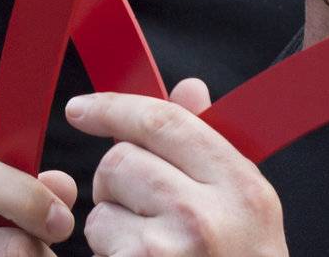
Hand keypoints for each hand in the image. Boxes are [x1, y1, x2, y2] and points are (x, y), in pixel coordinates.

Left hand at [67, 78, 286, 256]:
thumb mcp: (246, 208)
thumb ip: (210, 145)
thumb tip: (188, 88)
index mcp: (240, 186)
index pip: (163, 122)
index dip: (114, 108)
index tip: (82, 109)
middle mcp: (205, 218)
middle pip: (121, 162)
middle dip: (117, 184)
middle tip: (143, 211)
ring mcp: (167, 255)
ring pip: (100, 210)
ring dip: (111, 228)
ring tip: (150, 252)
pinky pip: (99, 250)